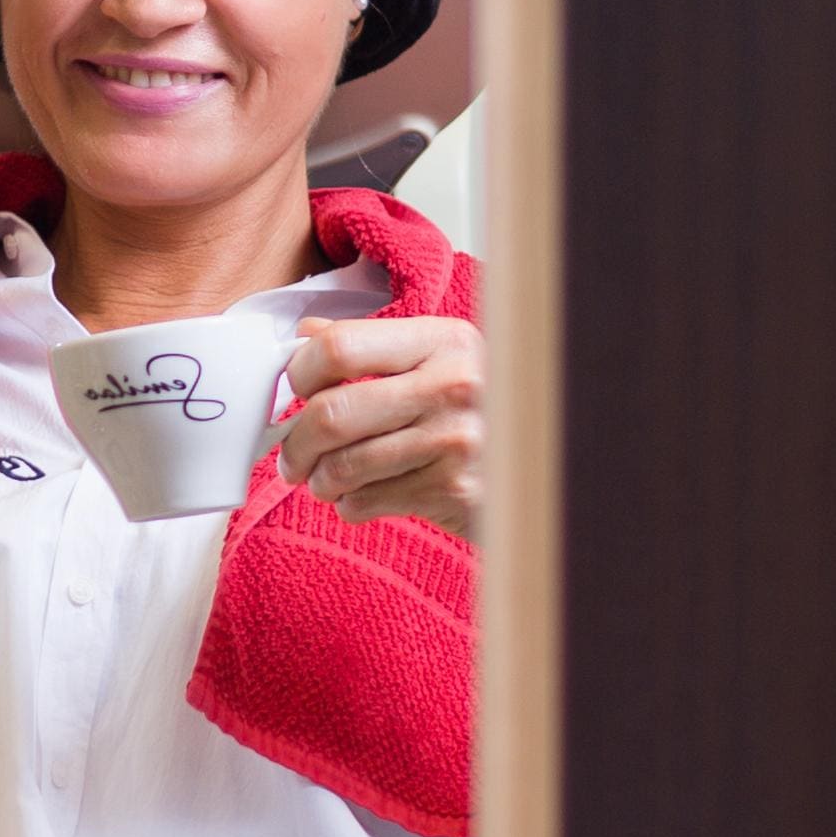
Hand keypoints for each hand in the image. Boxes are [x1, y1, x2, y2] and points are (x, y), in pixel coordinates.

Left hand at [276, 314, 484, 540]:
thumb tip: (304, 333)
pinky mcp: (455, 492)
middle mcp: (453, 387)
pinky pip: (367, 502)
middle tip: (293, 455)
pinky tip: (366, 494)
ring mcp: (456, 442)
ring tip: (325, 479)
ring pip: (343, 467)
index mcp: (442, 342)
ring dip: (319, 479)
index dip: (300, 371)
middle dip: (296, 442)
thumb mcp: (436, 357)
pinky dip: (351, 504)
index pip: (340, 347)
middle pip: (332, 413)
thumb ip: (371, 344)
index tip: (295, 389)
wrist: (543, 462)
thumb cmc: (475, 405)